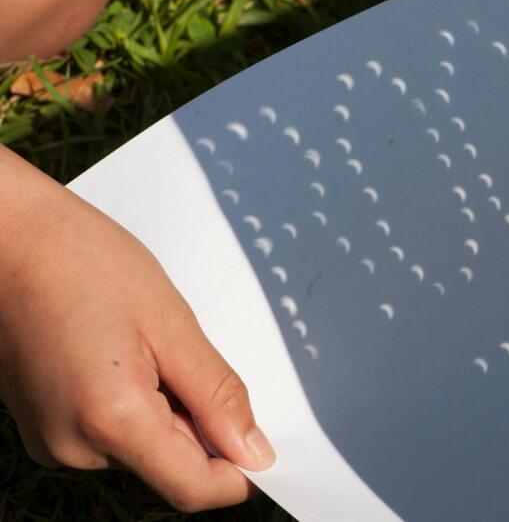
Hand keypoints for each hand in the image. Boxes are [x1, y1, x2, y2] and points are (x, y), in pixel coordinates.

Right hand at [0, 146, 273, 511]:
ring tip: (145, 346)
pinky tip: (122, 354)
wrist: (9, 237)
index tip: (265, 446)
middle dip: (200, 427)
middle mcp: (72, 446)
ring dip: (167, 412)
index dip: (240, 474)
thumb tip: (254, 452)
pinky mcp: (42, 427)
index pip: (193, 488)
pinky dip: (135, 406)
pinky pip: (111, 435)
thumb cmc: (83, 262)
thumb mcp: (172, 324)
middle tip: (187, 357)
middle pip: (170, 468)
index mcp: (110, 421)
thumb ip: (217, 396)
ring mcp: (51, 441)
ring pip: (142, 450)